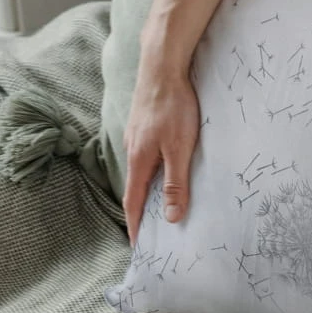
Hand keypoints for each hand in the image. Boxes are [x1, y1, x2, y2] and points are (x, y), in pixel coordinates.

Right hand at [122, 60, 200, 244]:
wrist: (162, 65)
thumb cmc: (173, 106)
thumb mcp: (180, 149)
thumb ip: (176, 183)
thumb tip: (171, 216)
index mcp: (139, 161)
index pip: (133, 203)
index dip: (134, 226)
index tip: (137, 246)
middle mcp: (132, 150)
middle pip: (134, 189)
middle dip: (139, 213)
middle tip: (148, 233)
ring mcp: (135, 136)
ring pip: (140, 172)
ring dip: (145, 192)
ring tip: (155, 208)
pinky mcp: (142, 125)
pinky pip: (144, 157)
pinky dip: (150, 173)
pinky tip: (160, 172)